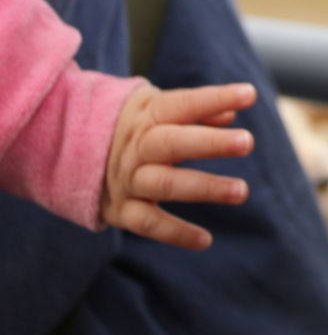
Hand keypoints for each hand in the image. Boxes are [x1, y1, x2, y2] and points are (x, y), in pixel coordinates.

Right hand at [101, 83, 256, 249]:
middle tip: (247, 141)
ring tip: (241, 191)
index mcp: (149, 115)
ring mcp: (128, 179)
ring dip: (204, 187)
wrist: (70, 151)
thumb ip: (197, 111)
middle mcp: (137, 147)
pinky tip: (205, 240)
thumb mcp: (159, 109)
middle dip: (211, 143)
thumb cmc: (136, 126)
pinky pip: (148, 224)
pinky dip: (176, 233)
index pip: (185, 104)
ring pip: (165, 184)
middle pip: (174, 143)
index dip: (216, 98)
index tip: (249, 94)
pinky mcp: (120, 210)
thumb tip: (232, 113)